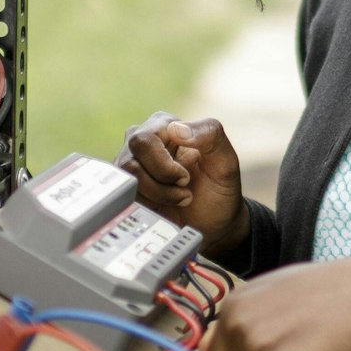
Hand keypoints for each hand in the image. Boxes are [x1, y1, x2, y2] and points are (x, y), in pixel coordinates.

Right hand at [116, 112, 247, 258]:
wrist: (213, 224)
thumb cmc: (218, 189)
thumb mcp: (226, 162)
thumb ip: (210, 136)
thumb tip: (176, 128)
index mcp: (165, 126)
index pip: (145, 140)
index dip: (164, 166)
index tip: (186, 179)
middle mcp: (144, 141)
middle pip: (130, 160)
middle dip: (160, 182)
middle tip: (183, 188)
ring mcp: (132, 164)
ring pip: (127, 180)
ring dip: (157, 195)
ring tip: (179, 198)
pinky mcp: (127, 185)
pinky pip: (124, 195)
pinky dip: (148, 205)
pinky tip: (165, 205)